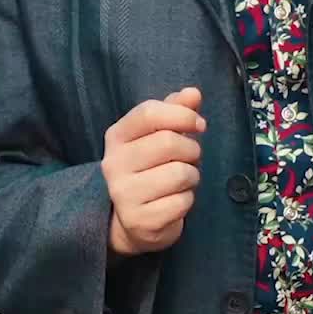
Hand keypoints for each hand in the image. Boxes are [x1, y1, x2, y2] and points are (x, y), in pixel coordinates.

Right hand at [102, 86, 205, 257]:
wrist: (133, 220)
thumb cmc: (151, 169)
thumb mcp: (158, 136)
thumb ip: (175, 112)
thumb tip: (193, 93)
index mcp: (116, 137)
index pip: (149, 113)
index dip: (182, 115)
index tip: (198, 125)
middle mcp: (113, 163)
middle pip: (168, 142)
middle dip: (192, 150)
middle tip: (190, 159)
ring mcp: (123, 194)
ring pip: (180, 173)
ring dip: (192, 176)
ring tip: (182, 181)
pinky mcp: (140, 220)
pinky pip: (182, 202)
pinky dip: (187, 200)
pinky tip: (175, 201)